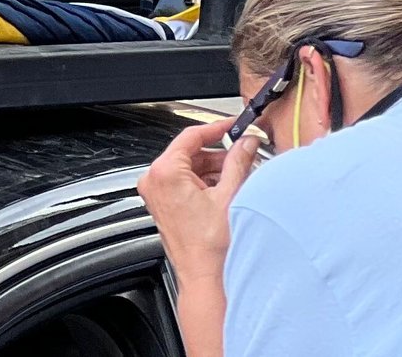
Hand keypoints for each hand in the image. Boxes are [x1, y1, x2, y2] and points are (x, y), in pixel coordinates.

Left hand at [137, 116, 258, 283]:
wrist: (204, 277)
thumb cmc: (209, 247)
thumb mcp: (229, 195)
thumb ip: (238, 162)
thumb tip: (246, 143)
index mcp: (165, 172)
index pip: (191, 135)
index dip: (217, 128)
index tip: (233, 125)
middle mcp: (154, 180)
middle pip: (190, 152)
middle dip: (218, 154)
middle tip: (243, 153)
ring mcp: (157, 193)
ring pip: (189, 167)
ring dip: (214, 169)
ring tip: (238, 176)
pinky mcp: (163, 204)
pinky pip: (184, 181)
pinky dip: (205, 181)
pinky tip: (225, 189)